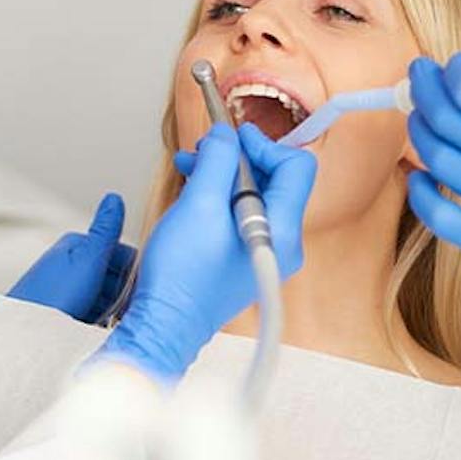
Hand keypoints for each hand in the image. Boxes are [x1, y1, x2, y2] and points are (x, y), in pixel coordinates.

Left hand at [8, 193, 136, 322]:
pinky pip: (93, 316)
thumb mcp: (87, 260)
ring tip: (112, 324)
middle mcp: (71, 265)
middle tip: (127, 313)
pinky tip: (100, 332)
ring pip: (106, 299)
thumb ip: (104, 231)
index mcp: (76, 246)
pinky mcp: (64, 315)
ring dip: (114, 312)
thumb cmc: (51, 298)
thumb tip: (114, 197)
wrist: (24, 336)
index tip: (143, 291)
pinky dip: (100, 324)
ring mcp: (67, 291)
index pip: (121, 253)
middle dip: (125, 295)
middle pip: (114, 278)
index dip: (135, 272)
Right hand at [94, 123, 316, 381]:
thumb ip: (219, 161)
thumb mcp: (198, 203)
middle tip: (205, 150)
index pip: (295, 166)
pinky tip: (193, 190)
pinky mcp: (246, 258)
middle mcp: (282, 242)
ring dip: (224, 174)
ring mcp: (266, 252)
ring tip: (190, 167)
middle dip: (239, 157)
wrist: (165, 323)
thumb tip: (227, 136)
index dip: (263, 144)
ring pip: (256, 194)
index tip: (232, 138)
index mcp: (281, 230)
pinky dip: (220, 196)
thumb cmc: (181, 276)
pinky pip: (243, 214)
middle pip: (276, 178)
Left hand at [407, 40, 460, 324]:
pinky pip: (436, 213)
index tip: (444, 67)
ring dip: (419, 132)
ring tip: (420, 120)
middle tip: (417, 80)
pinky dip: (419, 191)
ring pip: (437, 157)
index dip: (449, 72)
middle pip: (446, 117)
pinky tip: (420, 177)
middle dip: (422, 90)